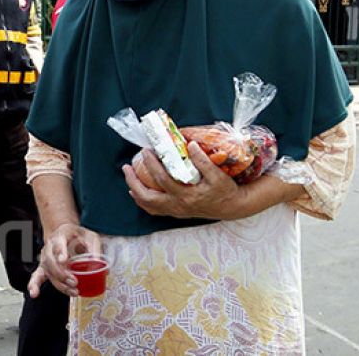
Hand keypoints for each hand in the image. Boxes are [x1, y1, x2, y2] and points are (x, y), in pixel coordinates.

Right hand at [30, 222, 100, 297]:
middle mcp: (50, 246)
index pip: (58, 243)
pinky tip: (34, 294)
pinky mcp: (45, 267)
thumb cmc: (79, 236)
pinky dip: (34, 285)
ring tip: (74, 291)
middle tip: (75, 281)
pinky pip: (37, 276)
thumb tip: (100, 265)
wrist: (66, 234)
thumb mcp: (91, 237)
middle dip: (61, 273)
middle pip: (50, 261)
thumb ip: (95, 249)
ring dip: (59, 283)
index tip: (64, 260)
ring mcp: (45, 257)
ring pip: (47, 271)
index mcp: (61, 235)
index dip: (60, 252)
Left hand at [122, 144, 243, 219]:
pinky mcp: (177, 213)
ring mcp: (176, 211)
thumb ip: (203, 161)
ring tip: (129, 177)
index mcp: (187, 196)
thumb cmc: (225, 190)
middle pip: (148, 197)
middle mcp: (178, 206)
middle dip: (134, 181)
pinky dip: (144, 201)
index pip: (163, 179)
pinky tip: (139, 192)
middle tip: (126, 167)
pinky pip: (155, 210)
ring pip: (149, 205)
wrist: (232, 207)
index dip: (152, 164)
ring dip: (136, 191)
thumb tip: (190, 145)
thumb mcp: (218, 175)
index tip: (146, 150)